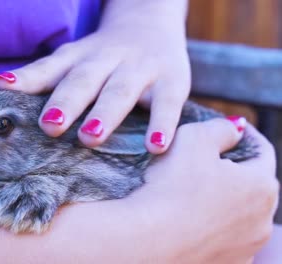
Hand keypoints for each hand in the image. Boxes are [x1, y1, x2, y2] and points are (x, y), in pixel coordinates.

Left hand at [0, 0, 189, 153]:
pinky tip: (155, 147)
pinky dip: (162, 125)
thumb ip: (42, 76)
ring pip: (120, 90)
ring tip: (89, 138)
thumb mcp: (72, 59)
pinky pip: (168, 104)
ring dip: (105, 114)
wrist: (151, 21)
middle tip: (50, 125)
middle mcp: (107, 60)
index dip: (27, 78)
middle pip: (84, 80)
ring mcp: (140, 69)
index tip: (2, 88)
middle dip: (67, 102)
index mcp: (79, 56)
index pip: (51, 67)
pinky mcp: (172, 81)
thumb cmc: (102, 55)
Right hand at [145, 117, 278, 262]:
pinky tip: (188, 222)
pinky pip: (222, 240)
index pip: (261, 151)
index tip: (228, 129)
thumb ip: (221, 129)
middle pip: (251, 186)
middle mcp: (262, 221)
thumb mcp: (195, 138)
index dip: (243, 135)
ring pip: (237, 216)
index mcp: (262, 185)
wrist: (149, 240)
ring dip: (222, 203)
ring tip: (191, 194)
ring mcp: (245, 248)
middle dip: (232, 171)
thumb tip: (235, 129)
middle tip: (204, 162)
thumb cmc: (172, 186)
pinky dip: (210, 228)